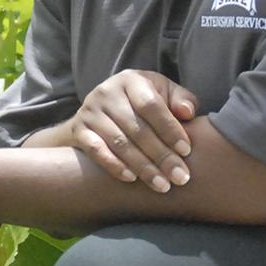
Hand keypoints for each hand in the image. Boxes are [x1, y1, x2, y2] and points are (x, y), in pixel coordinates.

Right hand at [69, 70, 197, 191]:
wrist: (100, 110)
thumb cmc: (142, 102)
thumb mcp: (164, 93)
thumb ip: (181, 100)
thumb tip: (187, 113)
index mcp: (131, 80)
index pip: (150, 105)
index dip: (169, 128)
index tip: (186, 150)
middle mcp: (106, 92)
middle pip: (136, 128)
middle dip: (161, 155)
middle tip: (180, 177)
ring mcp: (89, 111)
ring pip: (119, 142)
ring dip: (143, 166)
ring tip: (162, 185)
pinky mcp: (78, 129)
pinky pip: (96, 150)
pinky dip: (114, 165)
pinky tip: (132, 178)